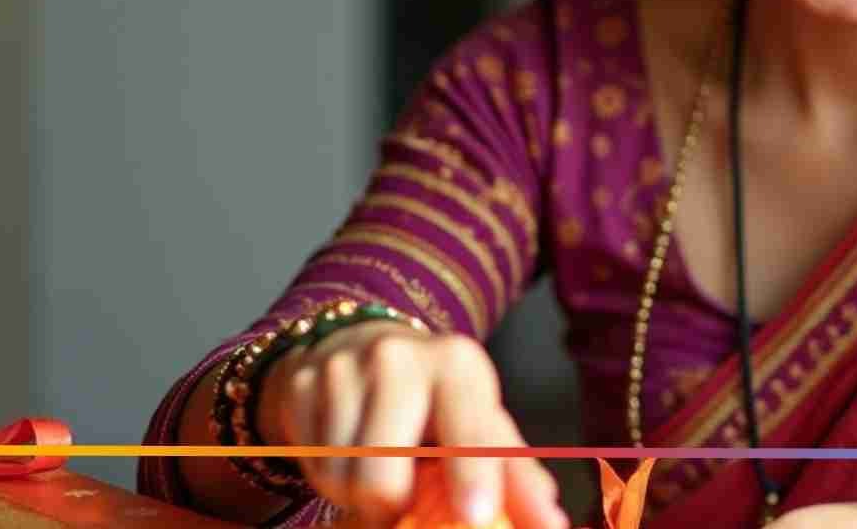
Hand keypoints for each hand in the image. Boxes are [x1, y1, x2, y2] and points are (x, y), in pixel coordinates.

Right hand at [259, 319, 568, 528]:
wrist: (363, 345)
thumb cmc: (437, 400)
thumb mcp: (481, 422)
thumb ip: (515, 474)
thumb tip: (553, 522)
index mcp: (459, 365)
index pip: (465, 431)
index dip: (470, 477)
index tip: (475, 514)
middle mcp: (400, 358)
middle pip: (382, 477)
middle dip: (390, 506)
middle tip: (401, 499)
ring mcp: (343, 367)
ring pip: (340, 478)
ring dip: (356, 495)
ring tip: (377, 466)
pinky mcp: (303, 381)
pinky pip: (308, 464)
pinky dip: (327, 474)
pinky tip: (346, 448)